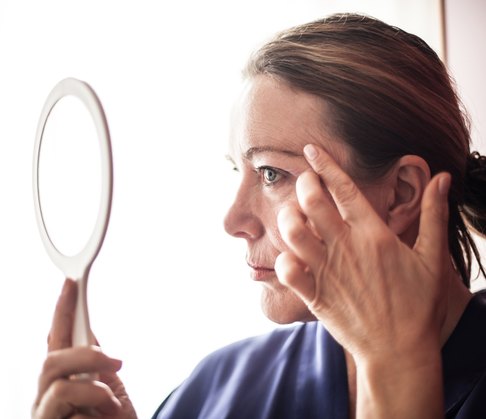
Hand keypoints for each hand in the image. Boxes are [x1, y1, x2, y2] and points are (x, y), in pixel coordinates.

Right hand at [32, 279, 137, 418]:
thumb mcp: (110, 394)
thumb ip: (96, 369)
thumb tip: (90, 334)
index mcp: (61, 381)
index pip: (56, 338)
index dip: (62, 310)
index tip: (71, 283)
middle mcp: (46, 398)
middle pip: (51, 361)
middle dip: (85, 356)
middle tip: (117, 363)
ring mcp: (44, 416)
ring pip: (58, 388)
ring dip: (94, 394)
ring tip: (112, 408)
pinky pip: (70, 417)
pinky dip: (95, 418)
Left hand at [275, 145, 450, 417]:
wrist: (399, 352)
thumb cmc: (417, 305)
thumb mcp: (433, 258)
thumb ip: (434, 214)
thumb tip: (442, 177)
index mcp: (374, 235)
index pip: (344, 189)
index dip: (325, 165)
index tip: (310, 149)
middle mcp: (346, 248)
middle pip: (312, 202)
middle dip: (303, 183)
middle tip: (304, 182)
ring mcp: (328, 272)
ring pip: (293, 231)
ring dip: (288, 217)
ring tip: (293, 215)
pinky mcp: (314, 296)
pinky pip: (287, 270)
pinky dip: (283, 258)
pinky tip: (290, 255)